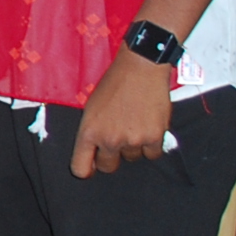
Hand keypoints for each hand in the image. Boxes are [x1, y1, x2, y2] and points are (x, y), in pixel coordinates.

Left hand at [72, 48, 173, 175]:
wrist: (141, 67)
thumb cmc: (115, 83)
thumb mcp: (92, 107)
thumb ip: (92, 131)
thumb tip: (94, 152)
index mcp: (89, 132)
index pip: (80, 168)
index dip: (86, 168)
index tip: (91, 166)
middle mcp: (109, 139)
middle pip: (108, 167)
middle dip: (111, 157)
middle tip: (117, 139)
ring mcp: (132, 140)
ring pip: (132, 158)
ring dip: (133, 147)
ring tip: (134, 124)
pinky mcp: (154, 137)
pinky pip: (152, 154)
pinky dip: (151, 145)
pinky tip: (148, 128)